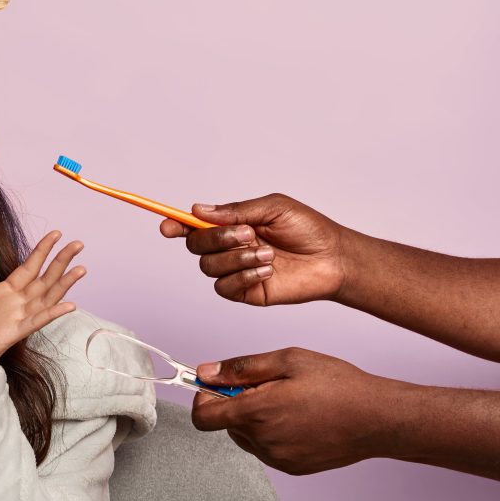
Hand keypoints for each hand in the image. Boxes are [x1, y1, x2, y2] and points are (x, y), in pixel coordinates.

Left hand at [0, 231, 84, 398]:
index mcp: (2, 294)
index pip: (28, 268)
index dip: (42, 251)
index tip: (57, 233)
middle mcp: (13, 305)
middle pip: (44, 279)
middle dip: (61, 261)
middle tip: (79, 244)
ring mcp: (15, 320)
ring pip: (46, 298)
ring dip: (64, 284)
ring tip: (81, 268)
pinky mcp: (11, 335)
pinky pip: (35, 322)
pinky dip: (52, 313)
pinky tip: (69, 305)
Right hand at [159, 194, 348, 305]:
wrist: (333, 259)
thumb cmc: (309, 230)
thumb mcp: (273, 208)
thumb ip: (236, 210)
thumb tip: (199, 210)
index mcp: (232, 224)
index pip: (194, 225)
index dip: (176, 225)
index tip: (168, 226)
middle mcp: (228, 247)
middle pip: (196, 246)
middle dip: (217, 239)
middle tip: (247, 233)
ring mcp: (234, 270)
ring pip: (208, 267)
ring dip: (237, 258)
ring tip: (268, 254)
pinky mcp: (244, 292)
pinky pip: (224, 288)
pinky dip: (243, 277)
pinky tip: (267, 271)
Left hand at [190, 347, 387, 473]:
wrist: (379, 418)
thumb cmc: (338, 385)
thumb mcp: (288, 360)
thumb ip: (242, 368)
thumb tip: (206, 372)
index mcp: (256, 413)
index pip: (203, 417)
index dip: (204, 398)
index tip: (218, 385)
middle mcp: (262, 441)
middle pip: (225, 424)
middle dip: (236, 404)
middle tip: (268, 387)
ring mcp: (277, 458)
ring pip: (246, 437)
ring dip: (254, 420)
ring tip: (289, 402)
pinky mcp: (292, 467)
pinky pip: (267, 449)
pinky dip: (272, 434)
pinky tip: (299, 419)